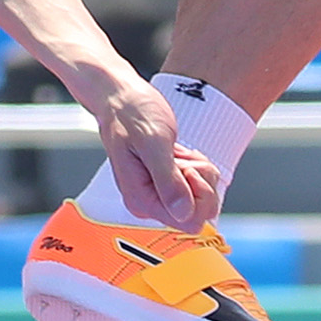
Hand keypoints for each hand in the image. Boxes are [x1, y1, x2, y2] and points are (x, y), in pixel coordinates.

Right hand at [88, 76, 222, 230]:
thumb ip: (168, 180)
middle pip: (198, 213)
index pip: (188, 222)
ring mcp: (156, 194)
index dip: (197, 195)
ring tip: (176, 151)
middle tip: (181, 157)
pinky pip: (196, 186)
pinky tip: (178, 152)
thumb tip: (183, 214)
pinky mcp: (164, 184)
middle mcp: (148, 203)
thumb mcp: (153, 141)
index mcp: (141, 200)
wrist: (119, 98)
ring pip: (200, 198)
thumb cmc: (131, 113)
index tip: (185, 167)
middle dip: (200, 181)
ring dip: (198, 170)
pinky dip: (195, 166)